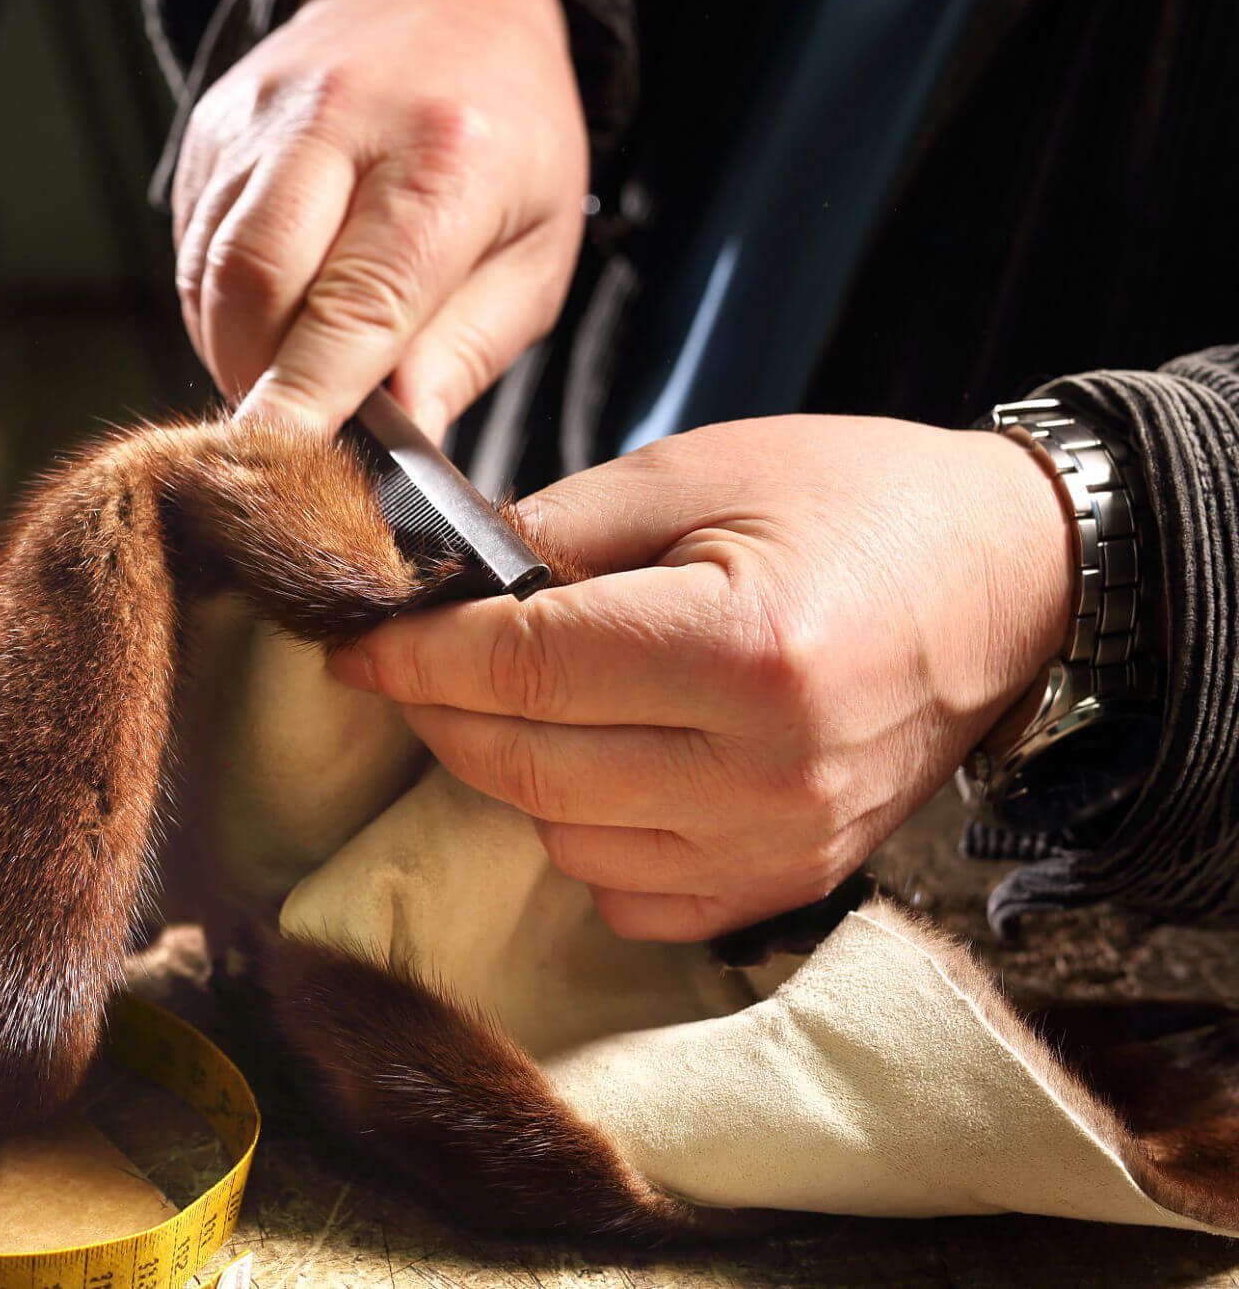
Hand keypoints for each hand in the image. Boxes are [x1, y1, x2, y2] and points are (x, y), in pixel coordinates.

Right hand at [171, 0, 587, 438]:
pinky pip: (191, 252)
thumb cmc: (504, 140)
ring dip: (237, 352)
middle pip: (255, 288)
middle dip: (262, 385)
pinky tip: (270, 313)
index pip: (355, 306)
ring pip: (210, 277)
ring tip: (294, 371)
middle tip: (299, 437)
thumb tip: (400, 444)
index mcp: (444, 158)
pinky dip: (220, 309)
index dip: (311, 401)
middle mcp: (338, 122)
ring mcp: (260, 119)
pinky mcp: (210, 129)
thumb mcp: (534, 252)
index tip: (288, 473)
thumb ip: (463, 353)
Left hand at [328, 415, 1076, 939]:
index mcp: (744, 647)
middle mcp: (764, 770)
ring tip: (524, 699)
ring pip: (559, 839)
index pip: (520, 671)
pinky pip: (626, 896)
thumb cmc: (856, 503)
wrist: (1014, 584)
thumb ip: (552, 530)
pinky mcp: (788, 884)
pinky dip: (582, 835)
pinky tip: (598, 767)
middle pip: (523, 767)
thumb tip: (431, 586)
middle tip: (410, 664)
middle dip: (439, 712)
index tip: (354, 644)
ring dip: (510, 771)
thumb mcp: (697, 473)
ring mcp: (781, 844)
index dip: (414, 659)